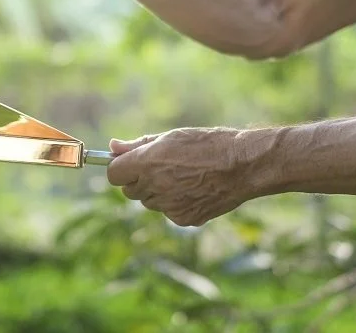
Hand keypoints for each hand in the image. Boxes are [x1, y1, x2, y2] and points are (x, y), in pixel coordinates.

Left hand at [106, 127, 251, 226]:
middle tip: (162, 167)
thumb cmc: (208, 144)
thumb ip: (138, 145)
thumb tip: (112, 146)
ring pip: (150, 202)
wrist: (243, 166)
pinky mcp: (183, 219)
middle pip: (129, 190)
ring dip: (158, 192)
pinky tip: (195, 189)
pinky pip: (169, 212)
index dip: (120, 168)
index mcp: (148, 162)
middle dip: (139, 180)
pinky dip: (176, 203)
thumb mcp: (172, 137)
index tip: (130, 163)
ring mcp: (168, 206)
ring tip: (184, 176)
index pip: (113, 174)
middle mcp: (154, 186)